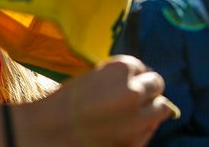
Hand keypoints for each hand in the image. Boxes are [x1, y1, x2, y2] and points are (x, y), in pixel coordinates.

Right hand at [19, 55, 174, 146]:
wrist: (47, 133)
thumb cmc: (64, 102)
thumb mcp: (94, 76)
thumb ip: (118, 76)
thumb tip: (139, 79)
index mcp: (122, 68)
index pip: (144, 68)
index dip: (136, 76)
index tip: (128, 82)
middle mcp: (135, 91)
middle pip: (156, 85)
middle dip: (147, 89)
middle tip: (135, 96)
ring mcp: (138, 119)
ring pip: (161, 108)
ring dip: (150, 108)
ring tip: (134, 113)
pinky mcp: (134, 142)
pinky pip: (149, 131)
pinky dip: (143, 129)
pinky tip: (127, 129)